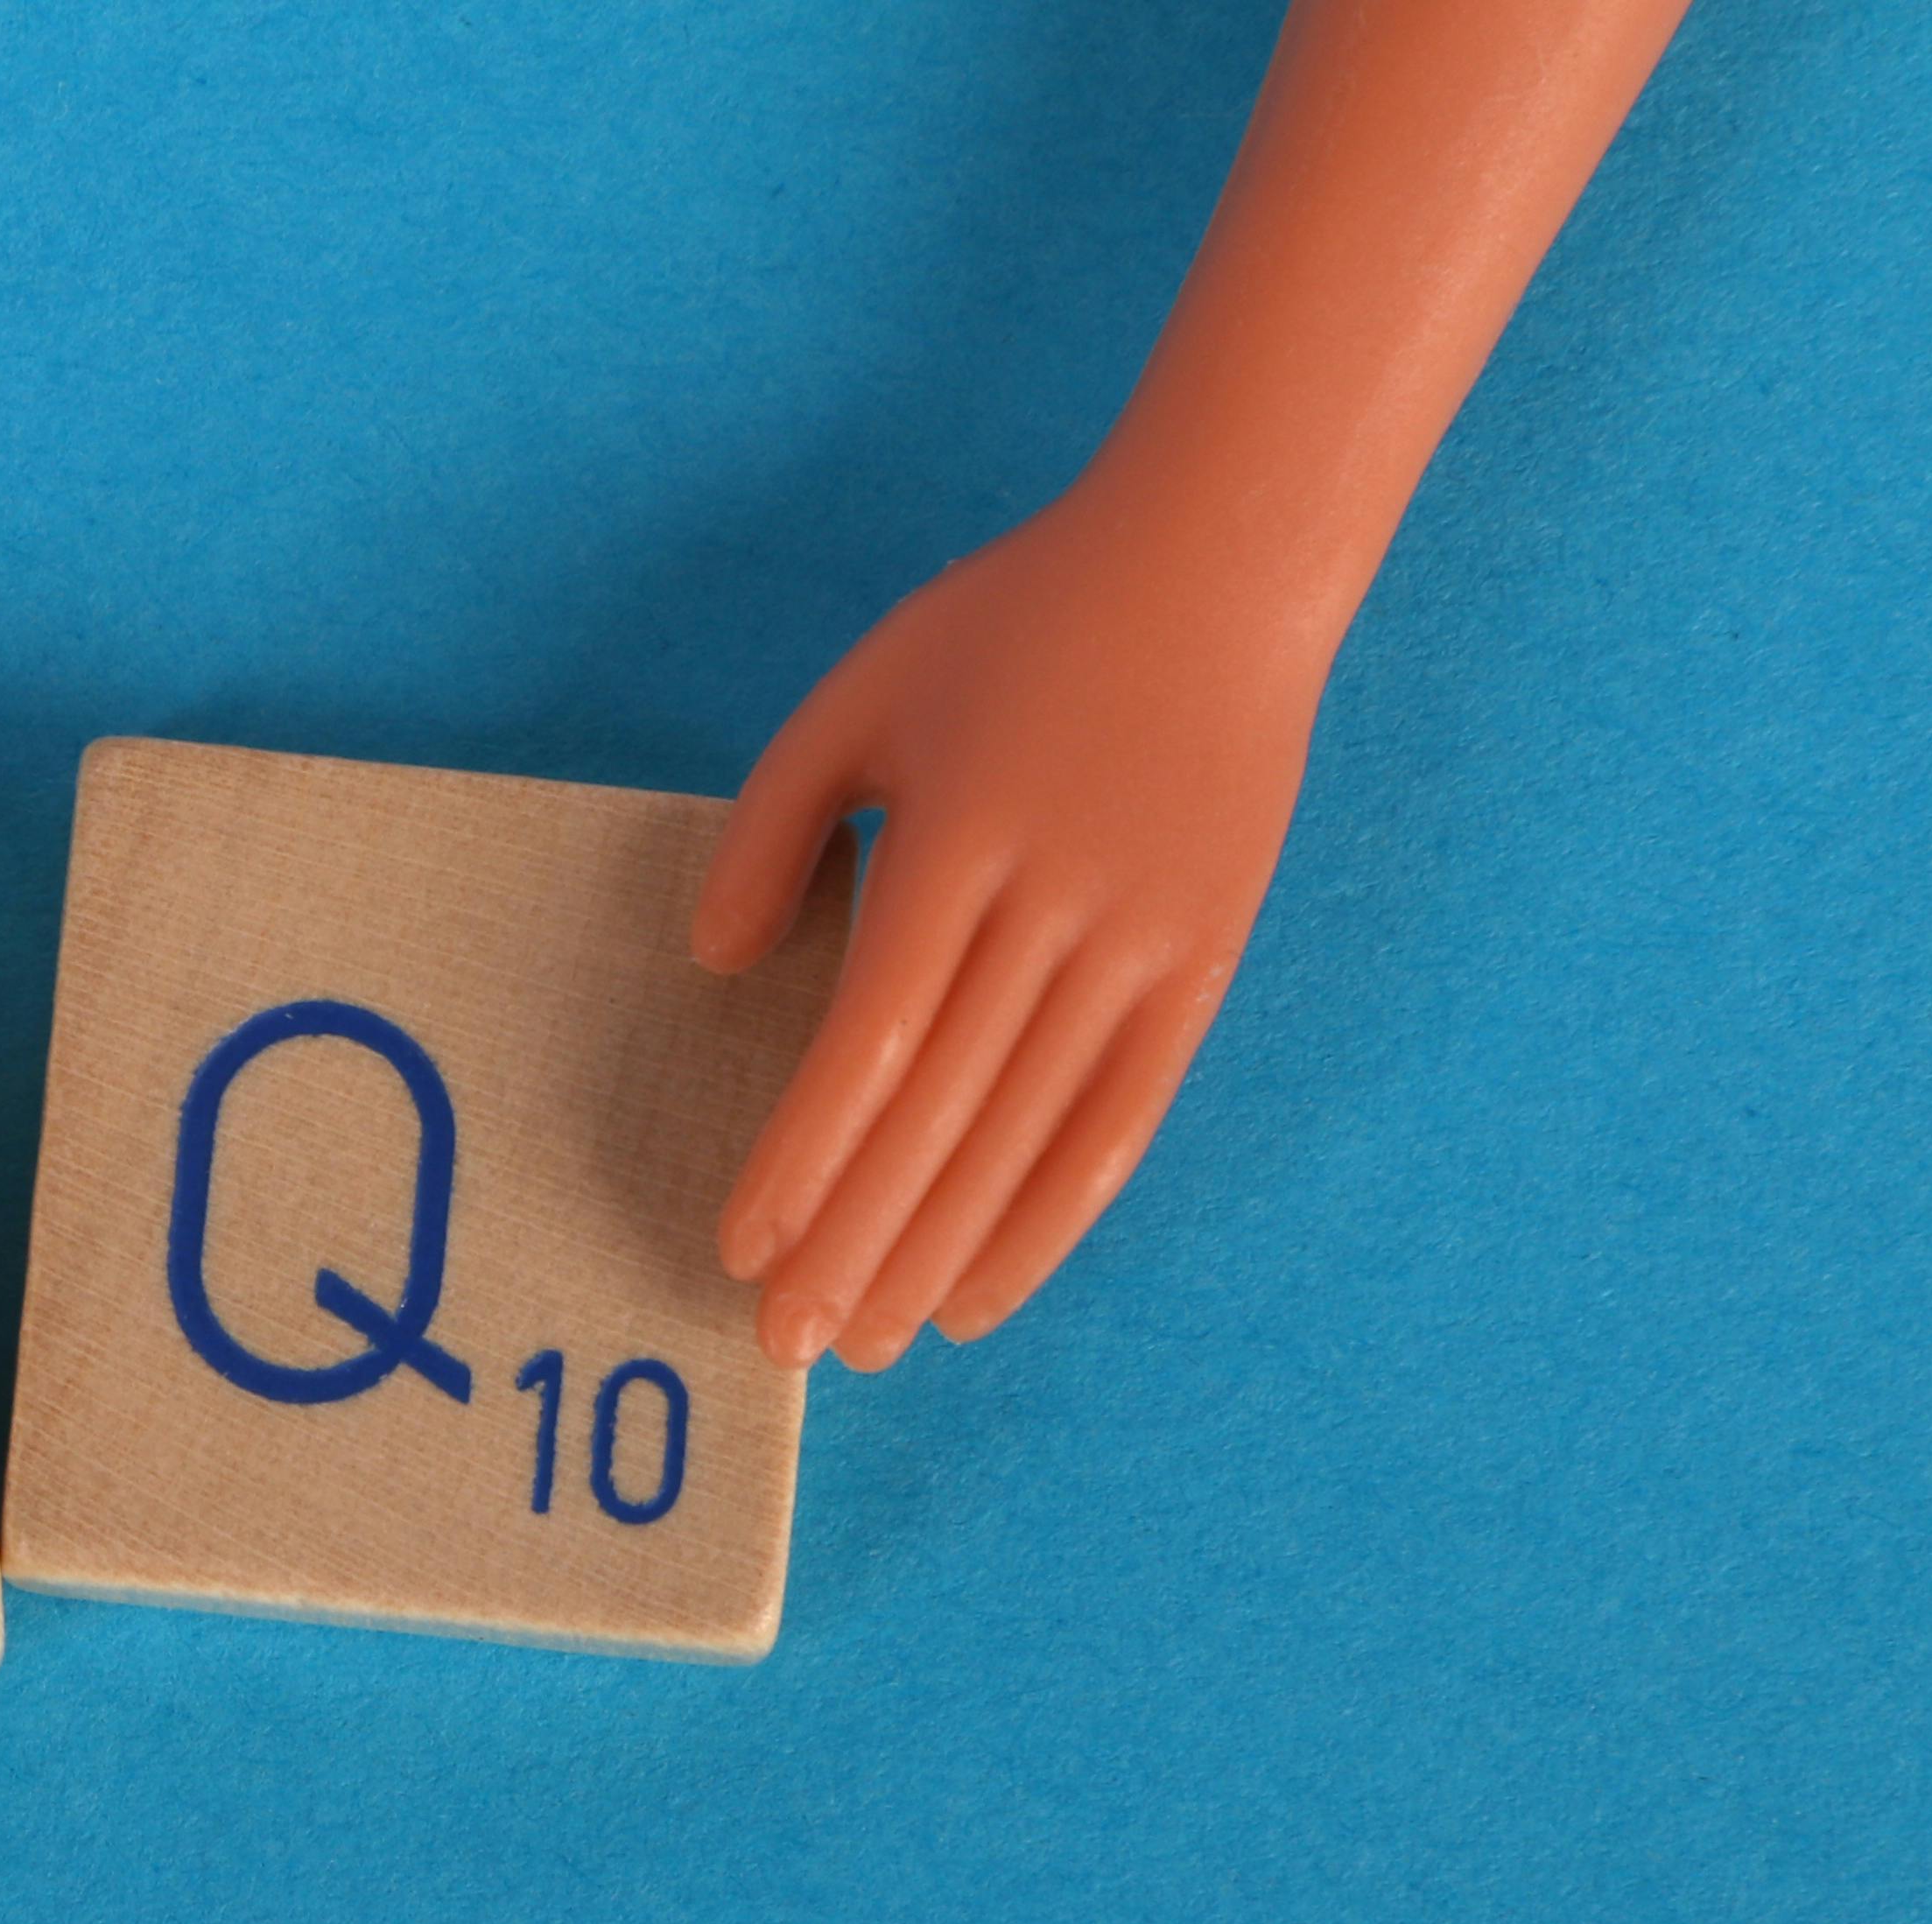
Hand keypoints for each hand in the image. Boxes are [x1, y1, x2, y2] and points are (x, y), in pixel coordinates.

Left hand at [692, 477, 1330, 1368]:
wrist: (1218, 570)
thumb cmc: (1015, 629)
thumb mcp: (861, 695)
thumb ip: (771, 827)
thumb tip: (713, 965)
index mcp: (960, 842)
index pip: (869, 1044)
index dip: (802, 1160)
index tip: (739, 1246)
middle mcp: (1058, 907)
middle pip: (942, 1117)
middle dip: (854, 1244)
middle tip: (783, 1344)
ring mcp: (1144, 942)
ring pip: (1028, 1140)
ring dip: (939, 1255)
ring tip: (867, 1342)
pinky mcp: (1203, 964)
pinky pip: (1121, 1123)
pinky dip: (1051, 1222)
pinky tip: (983, 1295)